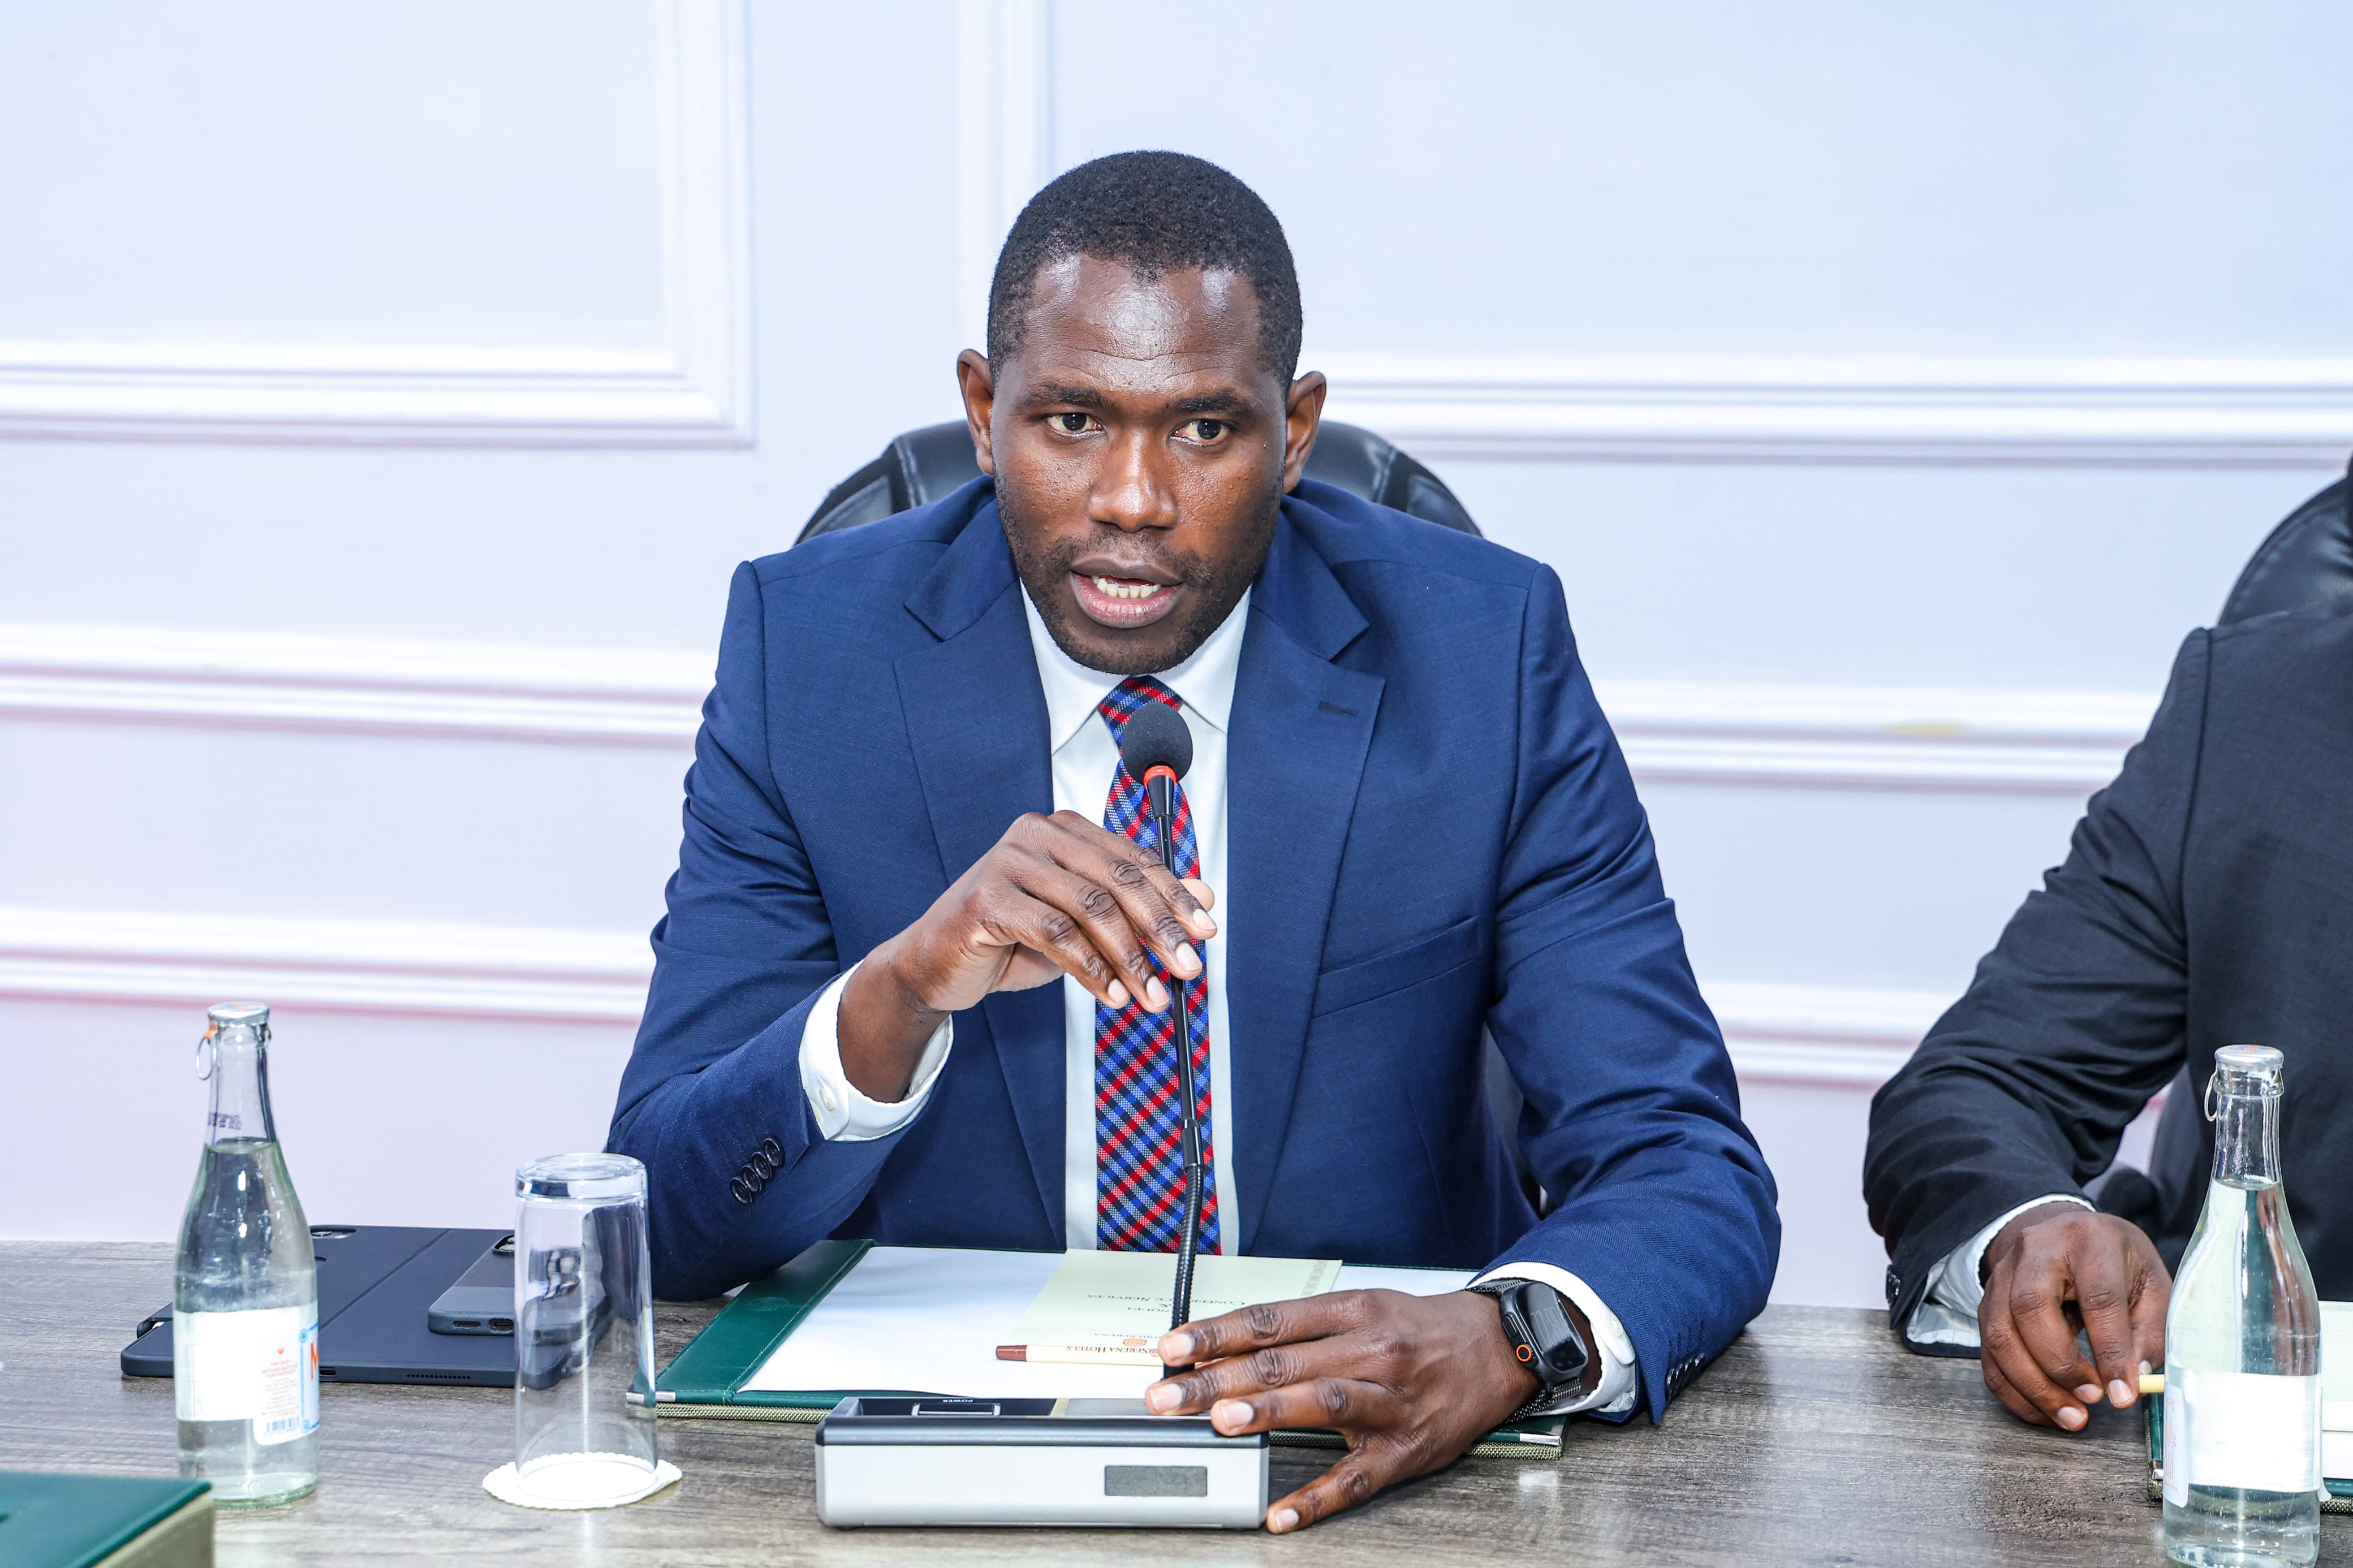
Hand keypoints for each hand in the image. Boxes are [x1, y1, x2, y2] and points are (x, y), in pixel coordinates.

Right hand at [837, 810, 1216, 1100]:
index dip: (1175, 896)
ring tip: (1151, 995)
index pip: (1135, 859)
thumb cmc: (1011, 940)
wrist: (935, 966)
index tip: (1205, 932)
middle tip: (1188, 968)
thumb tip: (1203, 897)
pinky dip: (1090, 968)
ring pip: (1091, 906)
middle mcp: (1038, 834)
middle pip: (1118, 879)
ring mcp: (1009, 860)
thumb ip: (1137, 907)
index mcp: (1065, 830)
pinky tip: (1110, 994)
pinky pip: (1055, 932)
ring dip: (1130, 957)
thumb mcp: (1084, 925)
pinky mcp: (987, 897)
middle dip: (1161, 928)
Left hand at [1144, 1289, 1548, 1532]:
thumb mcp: (1362, 1308)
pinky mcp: (1407, 1449)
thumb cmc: (1419, 1329)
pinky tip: (1281, 1513)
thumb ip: (1297, 1330)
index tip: (1173, 1346)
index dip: (1217, 1332)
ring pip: (1322, 1403)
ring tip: (1221, 1421)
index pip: (1271, 1320)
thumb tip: (1224, 1350)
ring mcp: (1390, 1402)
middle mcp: (1370, 1351)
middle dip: (1219, 1378)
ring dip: (1268, 1411)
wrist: (1497, 1348)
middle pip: (1284, 1362)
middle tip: (1170, 1394)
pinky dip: (1317, 1498)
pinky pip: (1358, 1478)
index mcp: (1352, 1312)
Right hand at [1977, 1201, 2169, 1430]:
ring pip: (1999, 1334)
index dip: (2110, 1351)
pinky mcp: (1986, 1301)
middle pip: (2030, 1308)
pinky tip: (2043, 1411)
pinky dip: (2013, 1390)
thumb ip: (2149, 1331)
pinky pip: (1987, 1352)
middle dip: (2059, 1365)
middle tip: (2091, 1400)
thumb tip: (2135, 1380)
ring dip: (2033, 1385)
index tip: (2123, 1395)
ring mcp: (2003, 1275)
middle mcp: (2036, 1250)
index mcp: (2088, 1240)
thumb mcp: (2151, 1285)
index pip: (2097, 1297)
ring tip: (2070, 1417)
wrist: (2067, 1232)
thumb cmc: (2116, 1264)